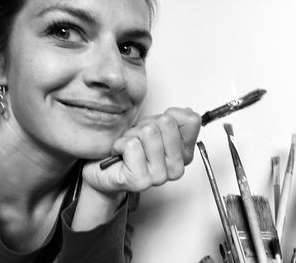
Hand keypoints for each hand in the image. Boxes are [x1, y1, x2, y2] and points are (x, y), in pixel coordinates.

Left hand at [82, 107, 200, 195]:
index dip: (167, 116)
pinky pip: (132, 145)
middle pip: (167, 123)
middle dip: (146, 124)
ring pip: (149, 132)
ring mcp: (160, 177)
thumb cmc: (130, 149)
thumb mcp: (155, 126)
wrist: (105, 170)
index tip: (156, 127)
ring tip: (129, 147)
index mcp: (185, 154)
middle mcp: (176, 168)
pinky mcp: (141, 181)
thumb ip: (175, 118)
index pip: (190, 120)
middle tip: (139, 138)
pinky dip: (121, 144)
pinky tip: (120, 154)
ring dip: (132, 134)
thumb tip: (187, 112)